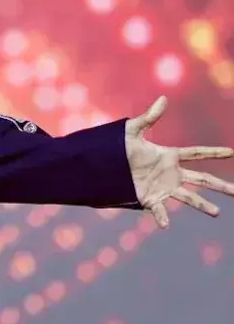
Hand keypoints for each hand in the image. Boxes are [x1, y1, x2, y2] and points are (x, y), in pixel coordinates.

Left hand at [125, 96, 233, 227]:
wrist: (102, 166)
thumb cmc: (117, 146)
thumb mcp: (133, 130)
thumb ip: (149, 117)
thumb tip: (163, 98)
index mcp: (169, 156)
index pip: (197, 153)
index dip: (214, 152)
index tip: (232, 152)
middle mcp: (171, 173)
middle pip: (202, 179)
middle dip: (221, 186)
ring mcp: (163, 188)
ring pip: (189, 197)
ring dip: (202, 205)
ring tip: (216, 212)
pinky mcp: (150, 199)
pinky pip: (160, 210)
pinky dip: (162, 217)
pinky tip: (165, 225)